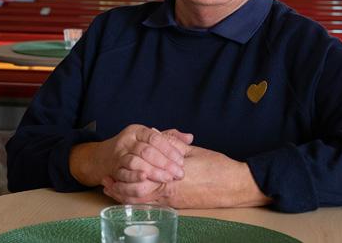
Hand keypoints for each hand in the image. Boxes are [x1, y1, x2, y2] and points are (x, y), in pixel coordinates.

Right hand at [69, 125, 192, 187]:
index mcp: (138, 131)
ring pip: (136, 162)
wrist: (102, 157)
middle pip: (147, 150)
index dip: (169, 149)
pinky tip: (146, 180)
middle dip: (164, 163)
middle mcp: (127, 140)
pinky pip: (123, 173)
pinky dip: (134, 177)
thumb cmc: (132, 148)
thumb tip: (189, 137)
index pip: (155, 138)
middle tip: (179, 173)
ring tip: (167, 179)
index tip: (181, 160)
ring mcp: (118, 154)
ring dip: (153, 171)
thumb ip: (169, 138)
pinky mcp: (113, 168)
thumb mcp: (149, 139)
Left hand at [103, 146, 270, 208]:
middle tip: (106, 182)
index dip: (123, 174)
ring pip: (142, 203)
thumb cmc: (216, 166)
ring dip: (126, 196)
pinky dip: (139, 202)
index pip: (139, 177)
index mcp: (170, 175)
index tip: (112, 169)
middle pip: (135, 194)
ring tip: (114, 190)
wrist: (234, 185)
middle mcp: (169, 191)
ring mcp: (173, 202)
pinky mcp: (178, 206)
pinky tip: (133, 198)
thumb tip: (155, 133)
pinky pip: (153, 206)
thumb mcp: (193, 150)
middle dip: (118, 188)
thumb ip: (171, 144)